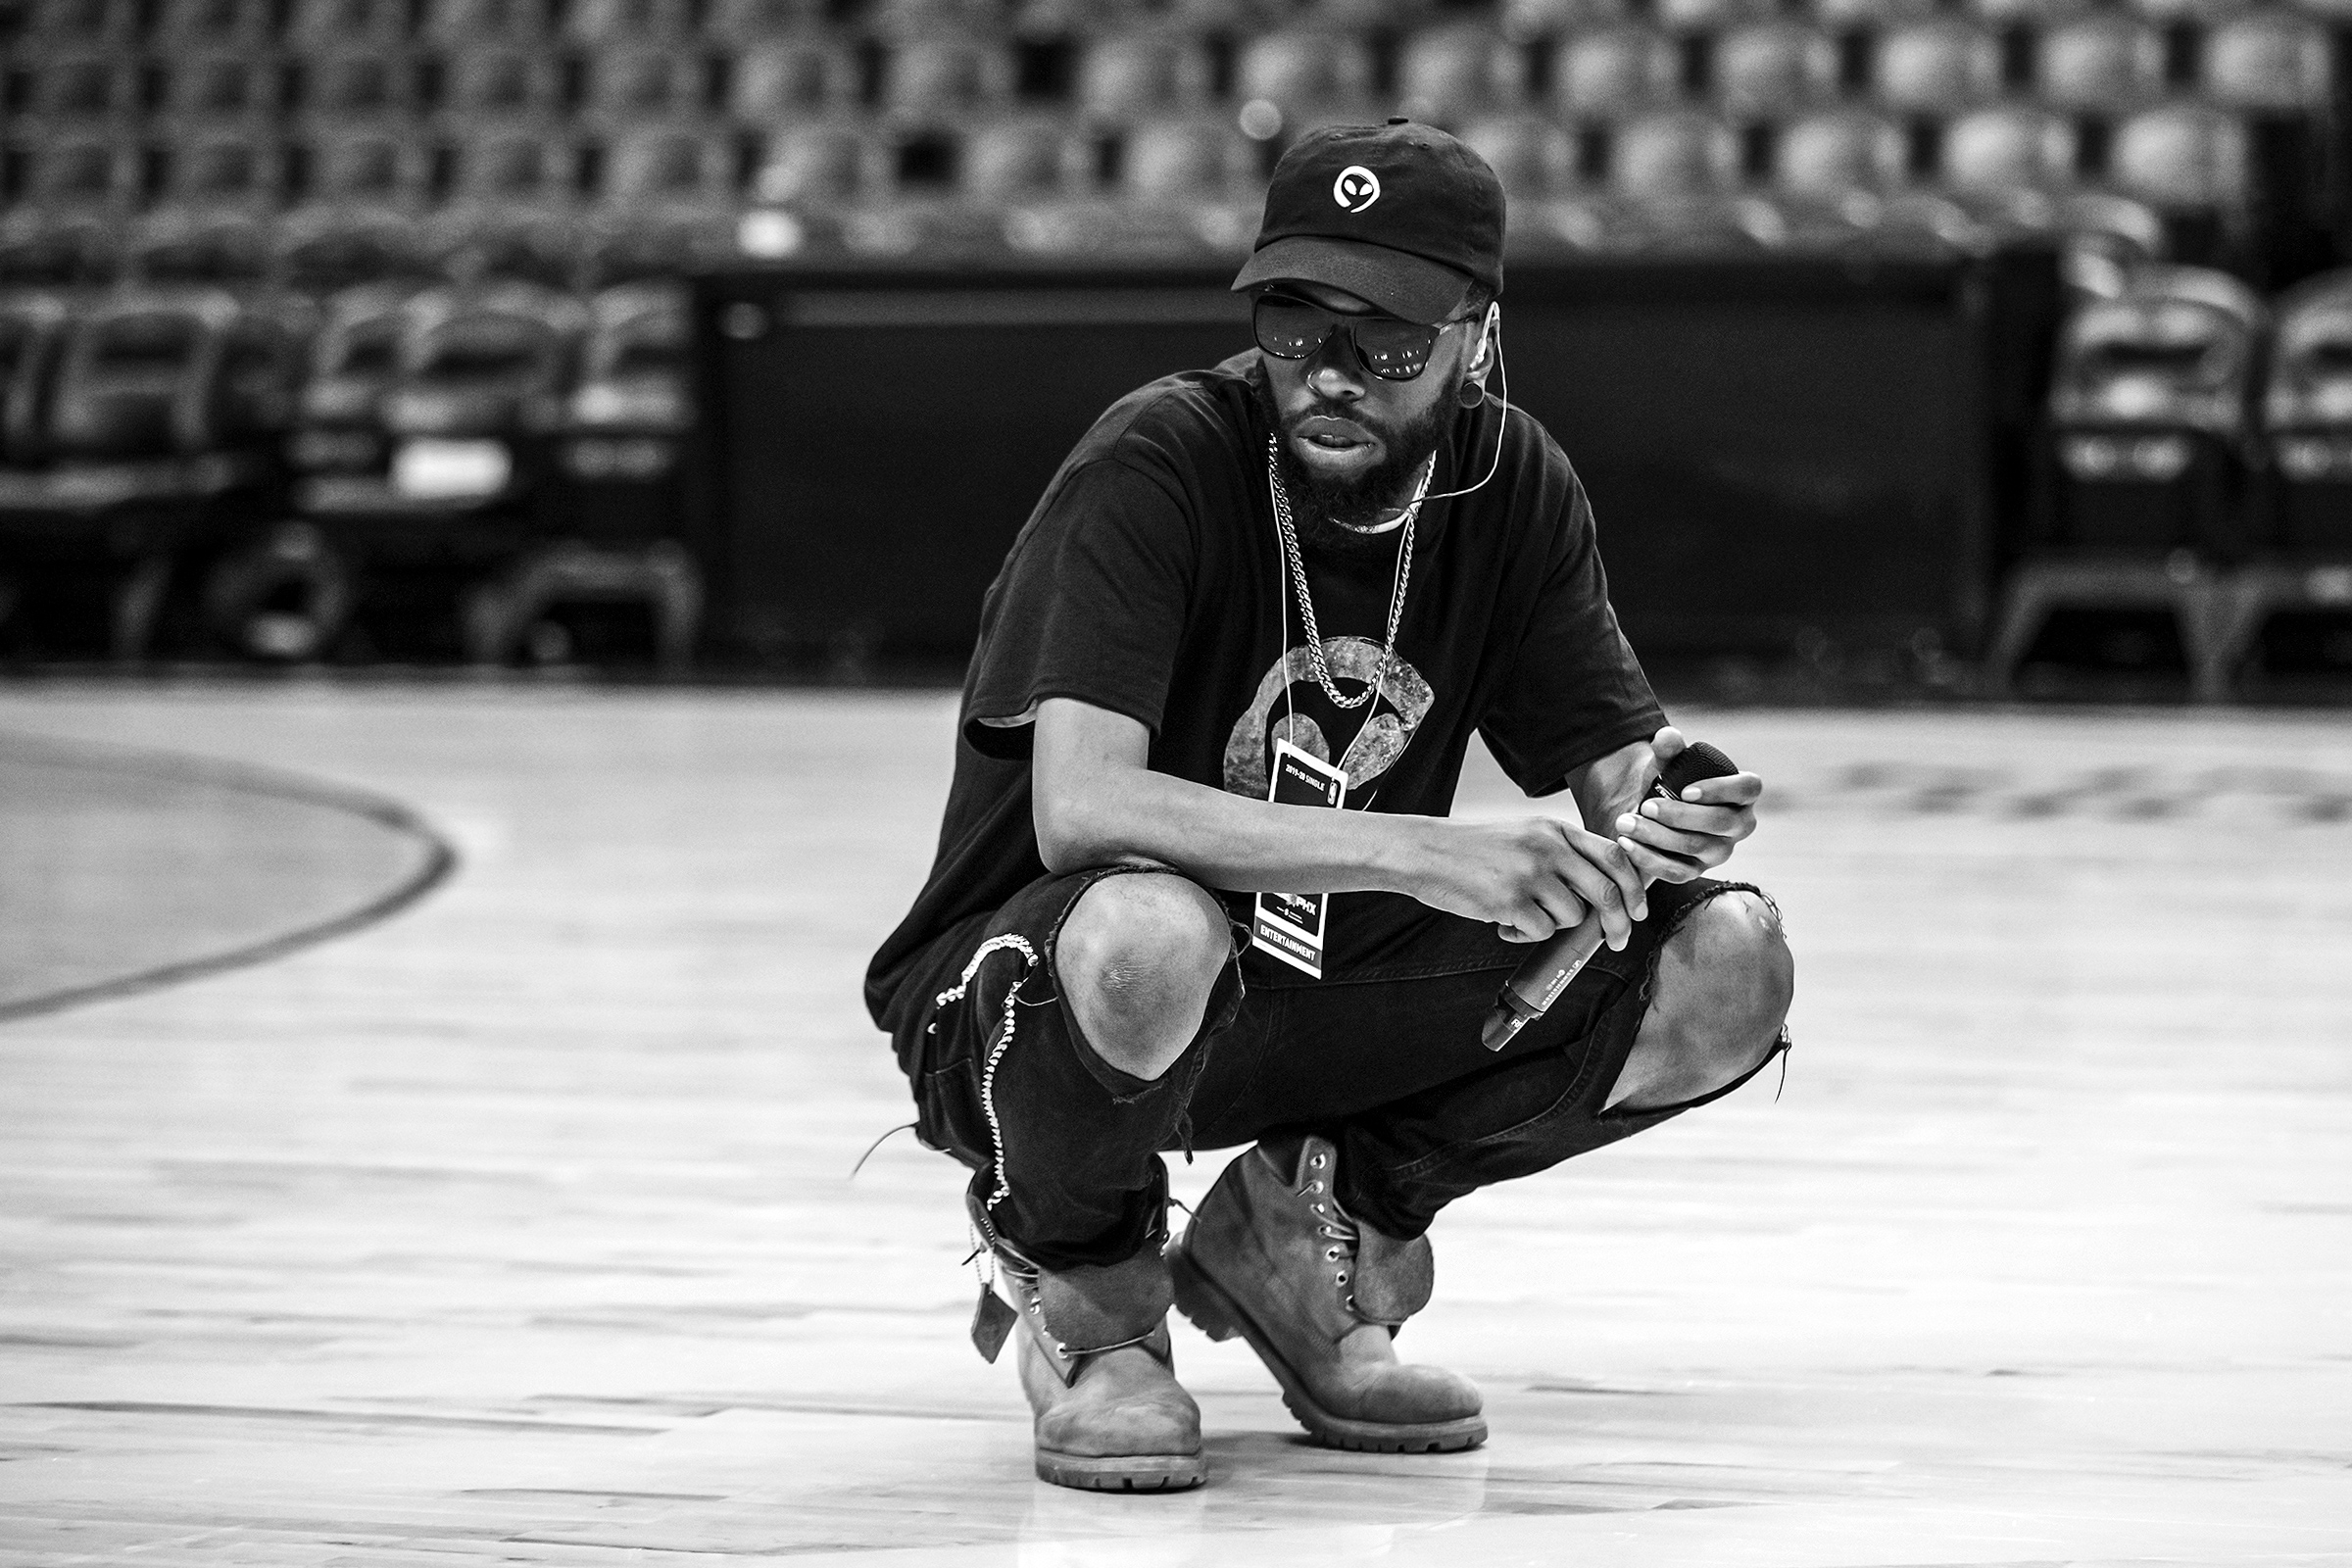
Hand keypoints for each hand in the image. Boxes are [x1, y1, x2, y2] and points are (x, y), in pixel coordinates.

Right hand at [1412, 816, 1649, 949]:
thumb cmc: (1472, 848)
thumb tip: (1599, 896)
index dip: (1634, 886)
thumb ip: (1561, 854)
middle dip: (1618, 923)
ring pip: (1572, 916)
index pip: (1614, 855)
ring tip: (1524, 916)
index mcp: (1554, 829)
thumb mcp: (1524, 834)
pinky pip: (1540, 932)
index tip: (1637, 909)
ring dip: (1554, 926)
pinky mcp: (1510, 901)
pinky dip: (1525, 934)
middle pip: (1605, 891)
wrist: (1425, 852)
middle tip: (1617, 940)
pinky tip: (1504, 922)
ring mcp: (1529, 875)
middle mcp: (1547, 848)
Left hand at [1611, 725, 1761, 883]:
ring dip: (1658, 836)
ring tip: (1627, 822)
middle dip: (1680, 815)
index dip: (1720, 790)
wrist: (1652, 814)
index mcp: (1741, 793)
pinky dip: (1649, 859)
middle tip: (1646, 805)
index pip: (1748, 788)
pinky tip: (1627, 844)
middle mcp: (1739, 824)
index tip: (1685, 791)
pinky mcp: (1698, 870)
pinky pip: (1678, 872)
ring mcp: (1721, 851)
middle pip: (1720, 822)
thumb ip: (1667, 748)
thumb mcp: (1666, 764)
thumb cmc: (1670, 784)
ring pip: (1696, 847)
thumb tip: (1667, 736)